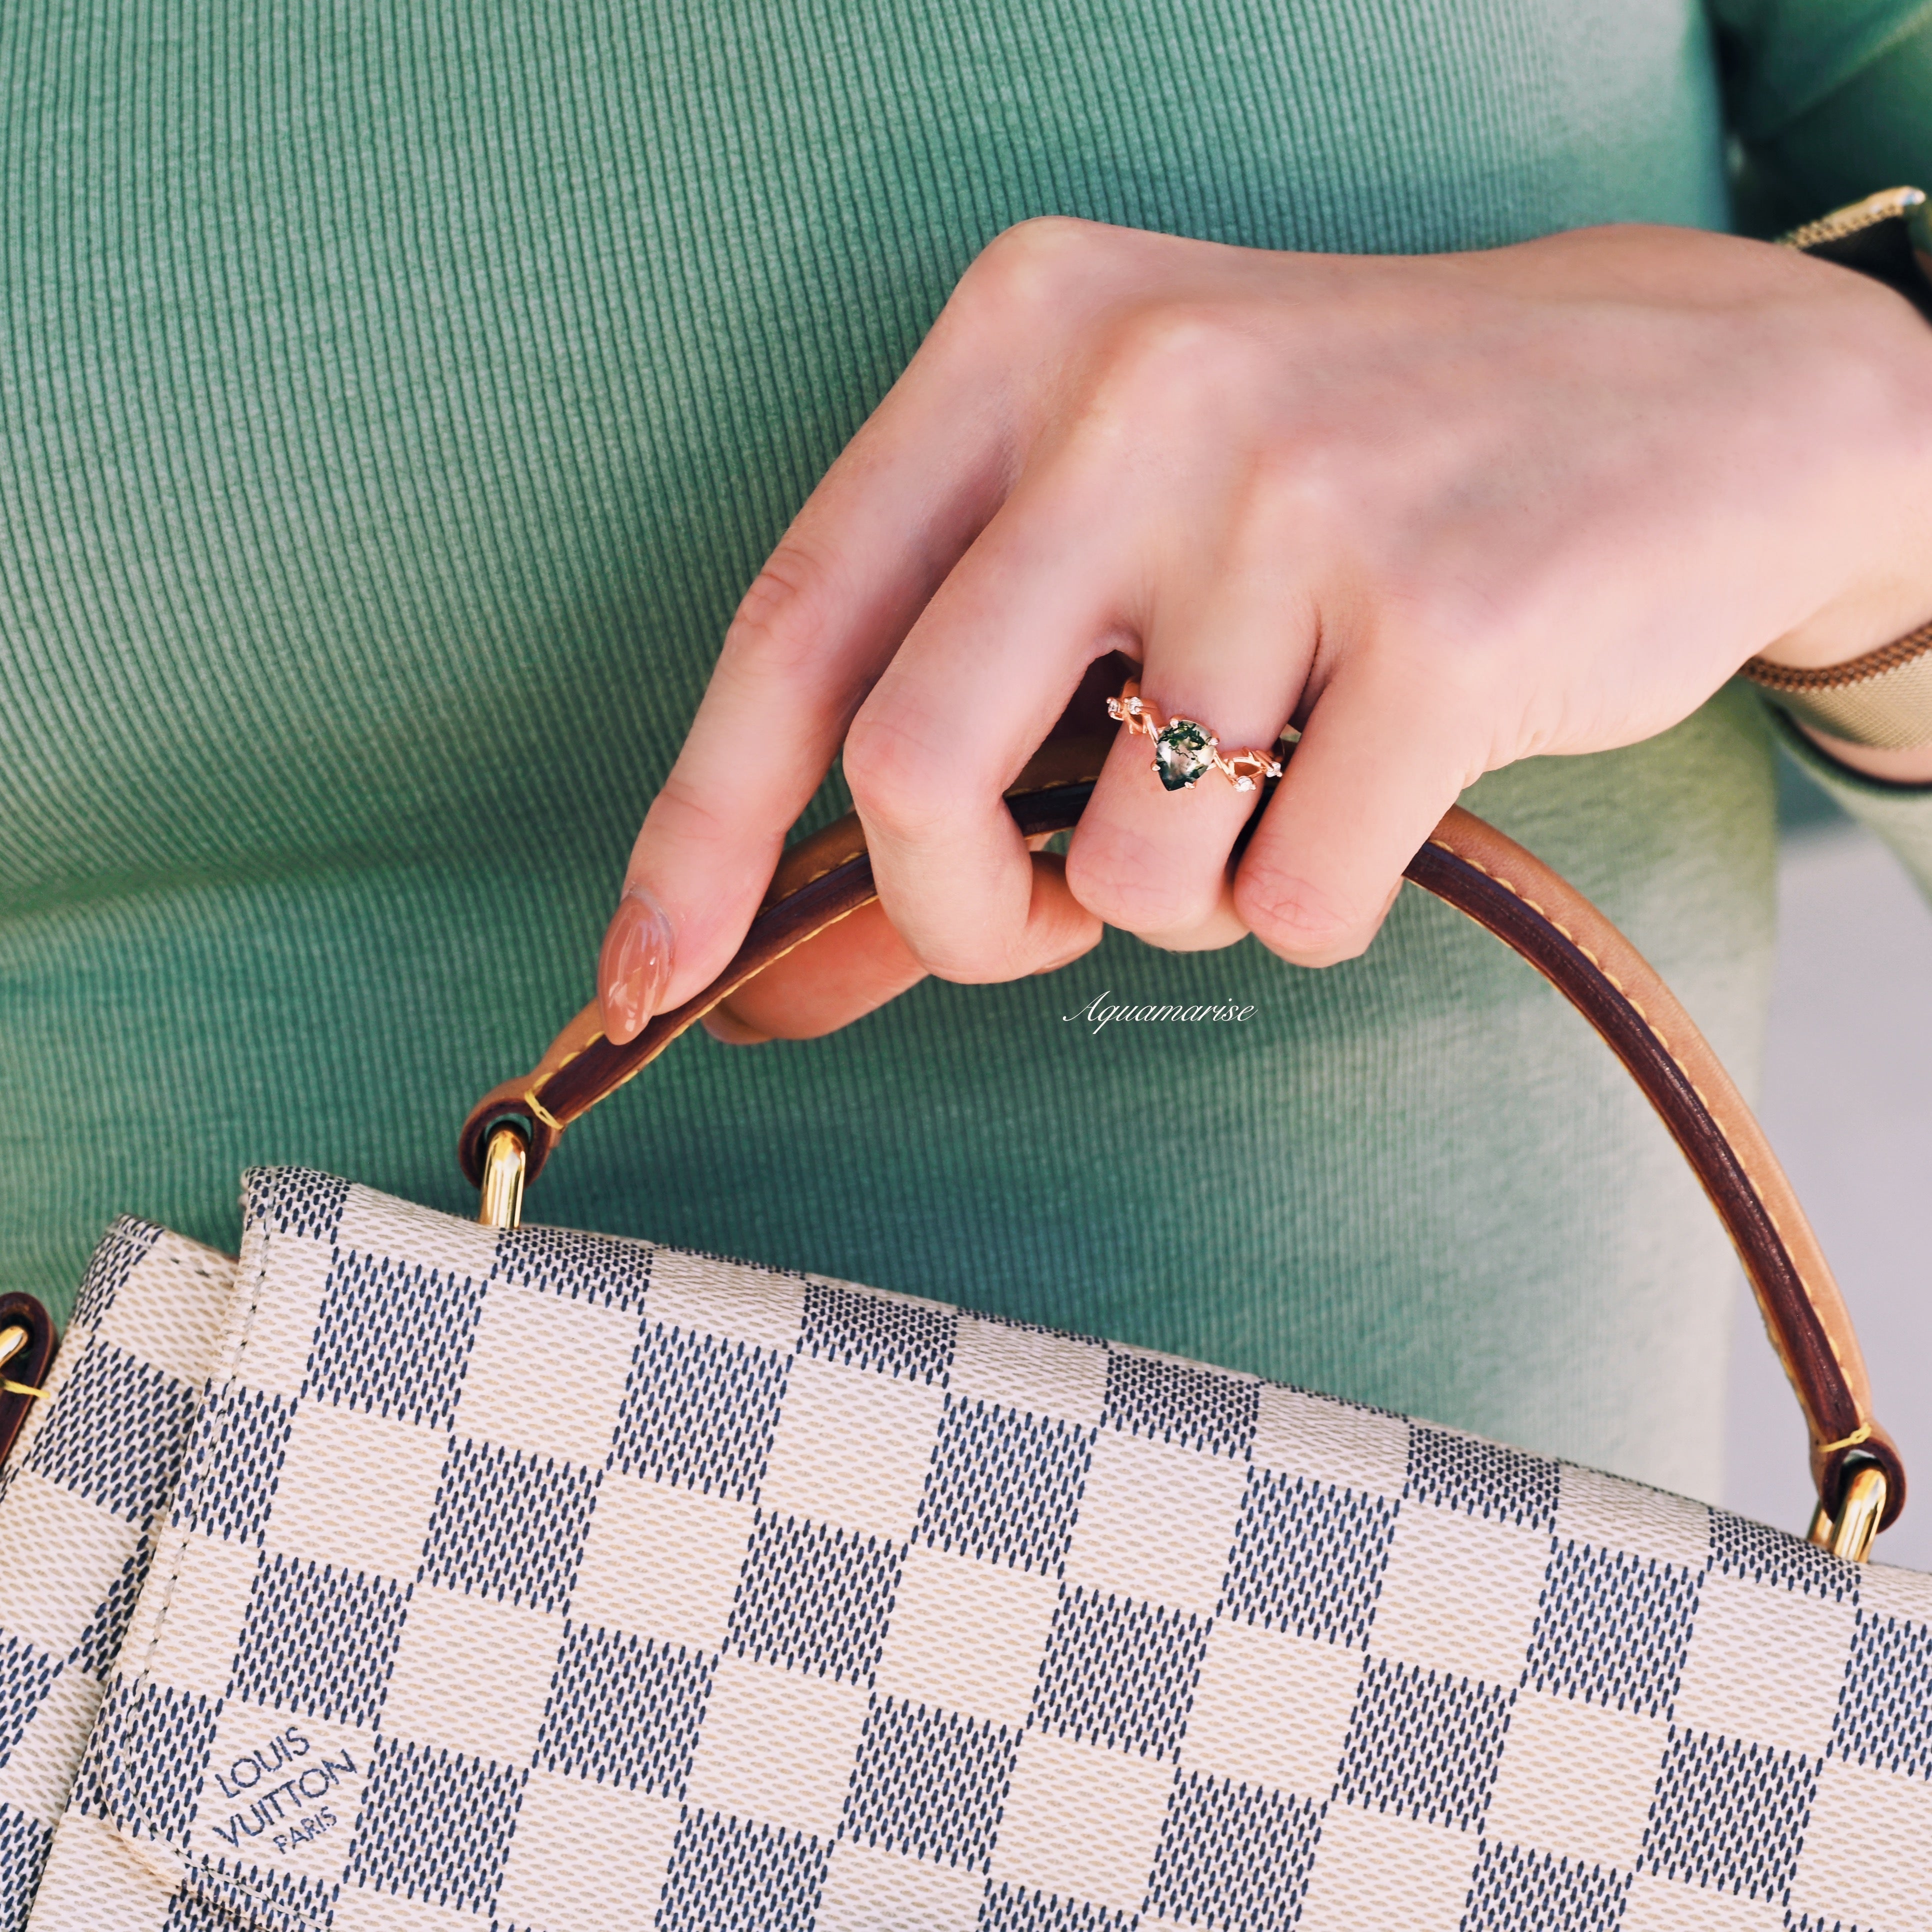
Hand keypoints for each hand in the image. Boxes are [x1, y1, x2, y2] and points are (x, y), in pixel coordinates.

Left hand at [598, 217, 1931, 1044]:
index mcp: (1022, 340)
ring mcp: (1294, 498)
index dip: (699, 825)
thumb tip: (776, 970)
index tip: (648, 975)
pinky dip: (1311, 907)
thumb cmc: (1361, 491)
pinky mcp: (1447, 619)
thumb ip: (955, 749)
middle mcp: (1135, 388)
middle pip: (912, 766)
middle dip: (952, 917)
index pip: (792, 620)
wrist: (1689, 397)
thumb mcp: (1132, 552)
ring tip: (1271, 788)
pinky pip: (1291, 901)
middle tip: (1028, 927)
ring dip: (1175, 899)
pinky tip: (1379, 792)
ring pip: (1121, 869)